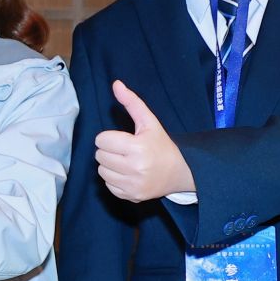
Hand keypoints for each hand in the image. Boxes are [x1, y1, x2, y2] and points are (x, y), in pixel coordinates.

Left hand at [93, 81, 193, 202]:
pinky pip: (108, 185)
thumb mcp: (149, 122)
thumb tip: (116, 84)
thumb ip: (132, 102)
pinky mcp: (131, 196)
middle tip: (124, 150)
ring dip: (109, 165)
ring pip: (101, 171)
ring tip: (125, 162)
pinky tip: (127, 174)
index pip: (101, 140)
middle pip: (99, 155)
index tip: (121, 139)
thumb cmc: (161, 145)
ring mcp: (132, 185)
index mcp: (137, 147)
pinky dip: (114, 179)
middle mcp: (134, 168)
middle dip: (109, 150)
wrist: (180, 172)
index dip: (110, 137)